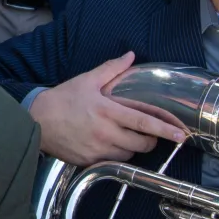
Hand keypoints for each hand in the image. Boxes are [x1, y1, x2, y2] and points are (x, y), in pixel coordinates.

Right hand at [30, 52, 188, 164]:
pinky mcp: (90, 161)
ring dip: (135, 148)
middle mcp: (105, 132)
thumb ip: (111, 69)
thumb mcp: (87, 80)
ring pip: (129, 155)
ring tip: (128, 137)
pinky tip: (112, 146)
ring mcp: (98, 149)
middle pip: (142, 143)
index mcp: (107, 111)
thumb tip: (130, 55)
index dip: (165, 128)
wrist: (37, 121)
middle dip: (152, 140)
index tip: (181, 133)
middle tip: (150, 133)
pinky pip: (113, 163)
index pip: (144, 121)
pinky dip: (118, 155)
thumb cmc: (63, 99)